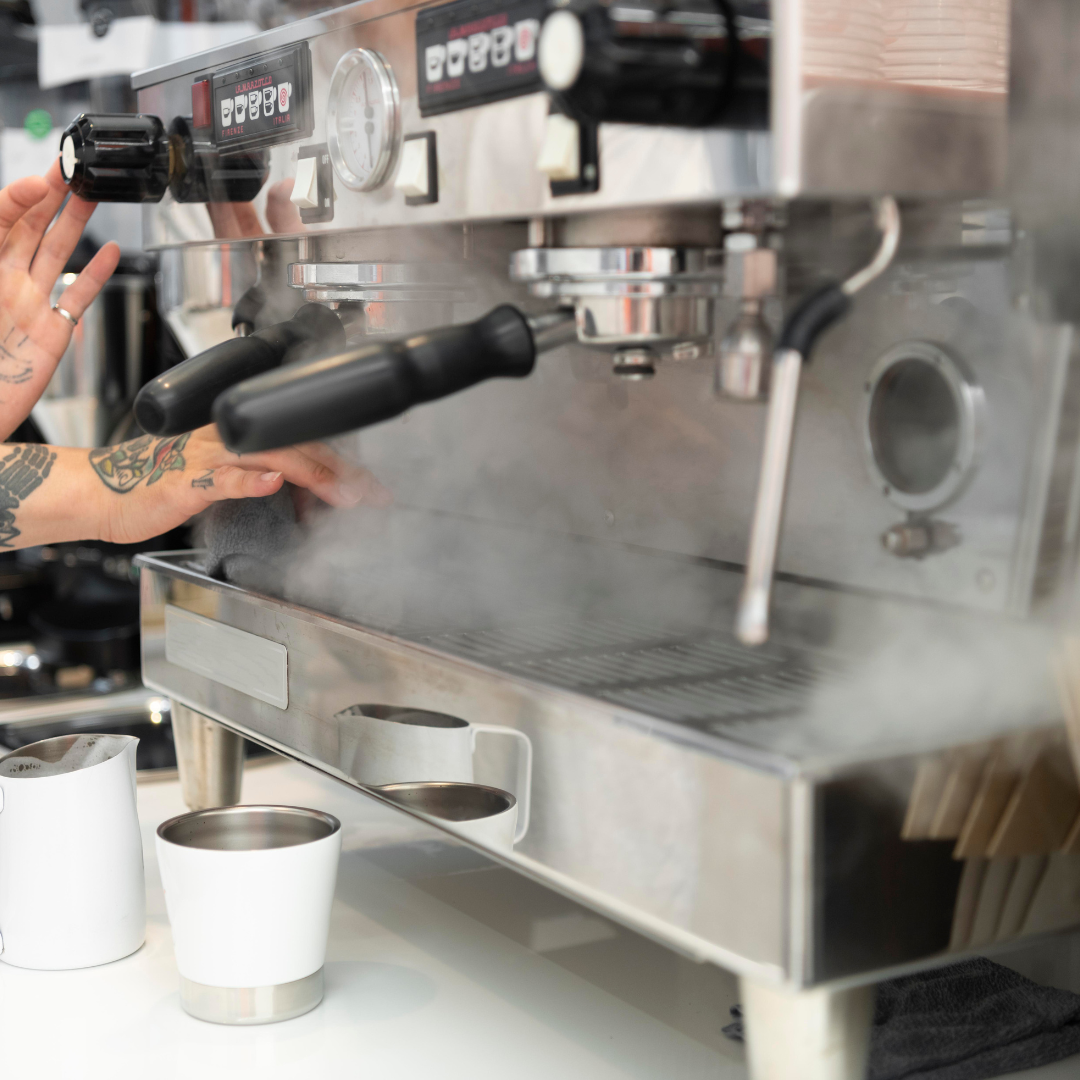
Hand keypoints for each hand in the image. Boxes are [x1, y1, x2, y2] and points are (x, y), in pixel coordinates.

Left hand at [0, 160, 118, 437]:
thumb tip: (1, 224)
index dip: (20, 194)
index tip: (45, 179)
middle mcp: (2, 283)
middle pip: (27, 226)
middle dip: (50, 195)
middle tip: (72, 170)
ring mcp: (28, 305)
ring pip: (54, 252)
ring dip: (73, 222)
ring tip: (91, 195)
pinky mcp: (52, 332)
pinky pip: (77, 295)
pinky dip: (97, 272)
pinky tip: (109, 252)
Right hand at [90, 425, 389, 544]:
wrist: (104, 492)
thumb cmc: (160, 486)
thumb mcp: (224, 484)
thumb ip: (265, 485)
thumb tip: (307, 499)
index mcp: (239, 435)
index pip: (302, 443)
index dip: (342, 465)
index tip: (371, 489)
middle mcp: (227, 437)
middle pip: (297, 444)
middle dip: (341, 471)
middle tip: (372, 494)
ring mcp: (207, 456)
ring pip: (269, 453)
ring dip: (313, 473)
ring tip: (344, 492)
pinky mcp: (186, 479)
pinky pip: (221, 476)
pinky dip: (250, 480)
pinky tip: (274, 483)